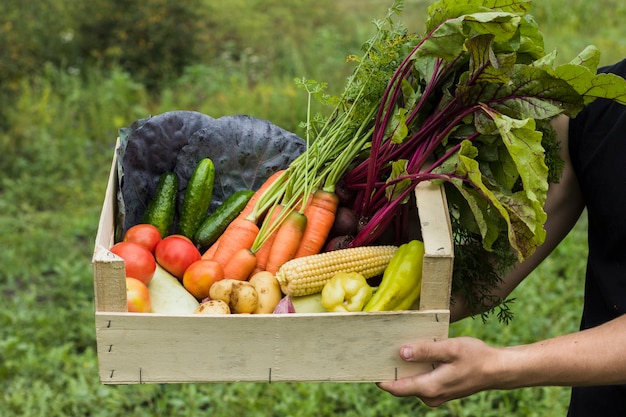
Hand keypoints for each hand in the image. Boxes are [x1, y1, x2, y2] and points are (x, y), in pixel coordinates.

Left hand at [377, 337, 503, 406]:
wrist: (497, 370)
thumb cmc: (476, 357)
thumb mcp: (450, 349)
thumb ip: (426, 351)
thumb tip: (402, 353)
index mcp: (430, 387)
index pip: (396, 387)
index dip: (379, 378)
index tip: (366, 365)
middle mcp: (430, 396)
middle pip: (401, 385)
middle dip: (389, 370)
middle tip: (377, 351)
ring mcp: (435, 395)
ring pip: (411, 382)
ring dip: (403, 368)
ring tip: (393, 348)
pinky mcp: (440, 390)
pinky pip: (420, 380)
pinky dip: (414, 369)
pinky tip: (413, 353)